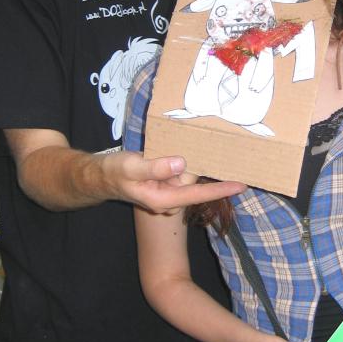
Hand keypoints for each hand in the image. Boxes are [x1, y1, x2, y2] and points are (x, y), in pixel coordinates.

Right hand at [102, 151, 245, 213]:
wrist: (102, 176)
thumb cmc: (114, 172)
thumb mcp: (131, 167)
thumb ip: (155, 167)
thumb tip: (181, 163)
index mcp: (164, 199)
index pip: (197, 195)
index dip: (220, 190)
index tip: (240, 185)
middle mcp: (170, 197)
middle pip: (196, 181)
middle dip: (206, 167)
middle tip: (217, 145)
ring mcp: (169, 189)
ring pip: (190, 173)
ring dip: (193, 159)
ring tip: (191, 142)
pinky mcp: (168, 179)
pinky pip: (182, 169)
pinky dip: (184, 159)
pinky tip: (178, 147)